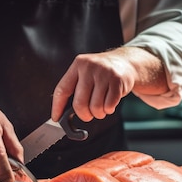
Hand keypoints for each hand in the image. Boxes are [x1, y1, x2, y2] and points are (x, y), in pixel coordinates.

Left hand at [51, 47, 167, 121]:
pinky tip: (110, 104)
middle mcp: (89, 67)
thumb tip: (63, 113)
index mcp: (78, 65)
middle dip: (84, 115)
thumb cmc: (101, 73)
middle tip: (88, 115)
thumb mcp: (85, 73)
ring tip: (101, 108)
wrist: (125, 62)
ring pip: (95, 107)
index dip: (57, 107)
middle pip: (79, 103)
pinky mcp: (117, 81)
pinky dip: (109, 110)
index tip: (57, 118)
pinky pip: (109, 106)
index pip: (62, 89)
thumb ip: (75, 88)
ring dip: (98, 114)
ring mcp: (104, 73)